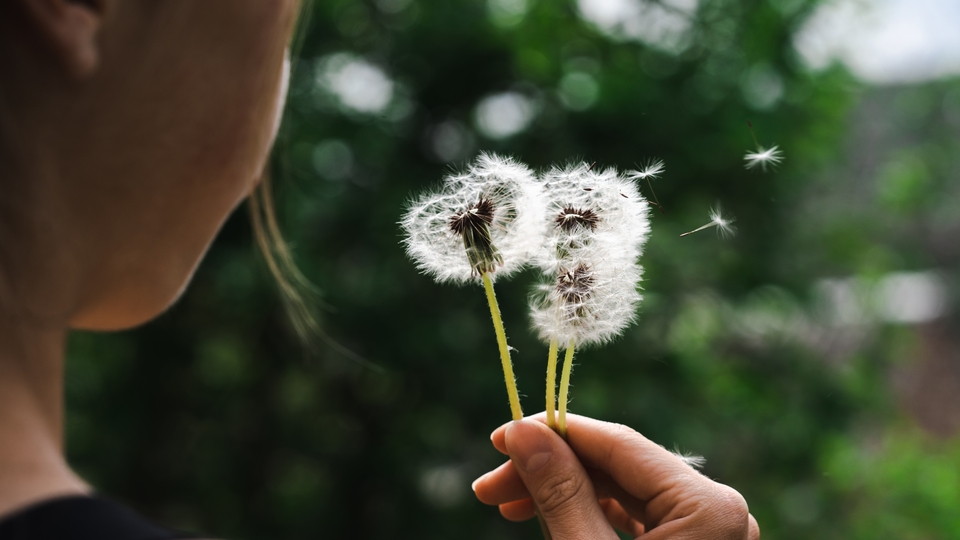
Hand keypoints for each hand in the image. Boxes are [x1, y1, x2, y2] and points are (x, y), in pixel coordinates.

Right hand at [472, 413, 759, 538]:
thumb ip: (561, 494)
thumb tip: (524, 432)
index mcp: (710, 507)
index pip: (618, 444)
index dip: (554, 434)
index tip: (501, 436)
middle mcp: (721, 512)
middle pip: (619, 468)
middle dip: (550, 472)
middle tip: (491, 484)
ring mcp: (710, 534)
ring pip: (624, 493)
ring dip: (564, 494)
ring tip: (507, 504)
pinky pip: (638, 518)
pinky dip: (591, 516)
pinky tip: (549, 514)